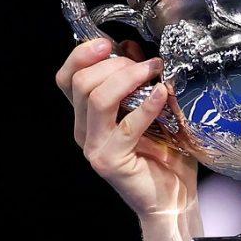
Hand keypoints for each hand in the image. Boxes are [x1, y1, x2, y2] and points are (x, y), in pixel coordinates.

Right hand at [54, 37, 198, 217]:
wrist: (173, 198)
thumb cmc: (166, 156)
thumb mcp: (153, 110)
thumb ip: (139, 82)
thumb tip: (134, 49)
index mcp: (87, 116)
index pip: (67, 77)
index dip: (81, 55)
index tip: (109, 42)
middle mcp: (84, 130)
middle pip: (80, 83)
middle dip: (114, 65)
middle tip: (146, 65)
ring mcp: (94, 147)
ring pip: (96, 99)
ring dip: (127, 78)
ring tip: (154, 73)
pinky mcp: (110, 161)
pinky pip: (126, 125)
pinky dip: (147, 105)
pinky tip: (164, 93)